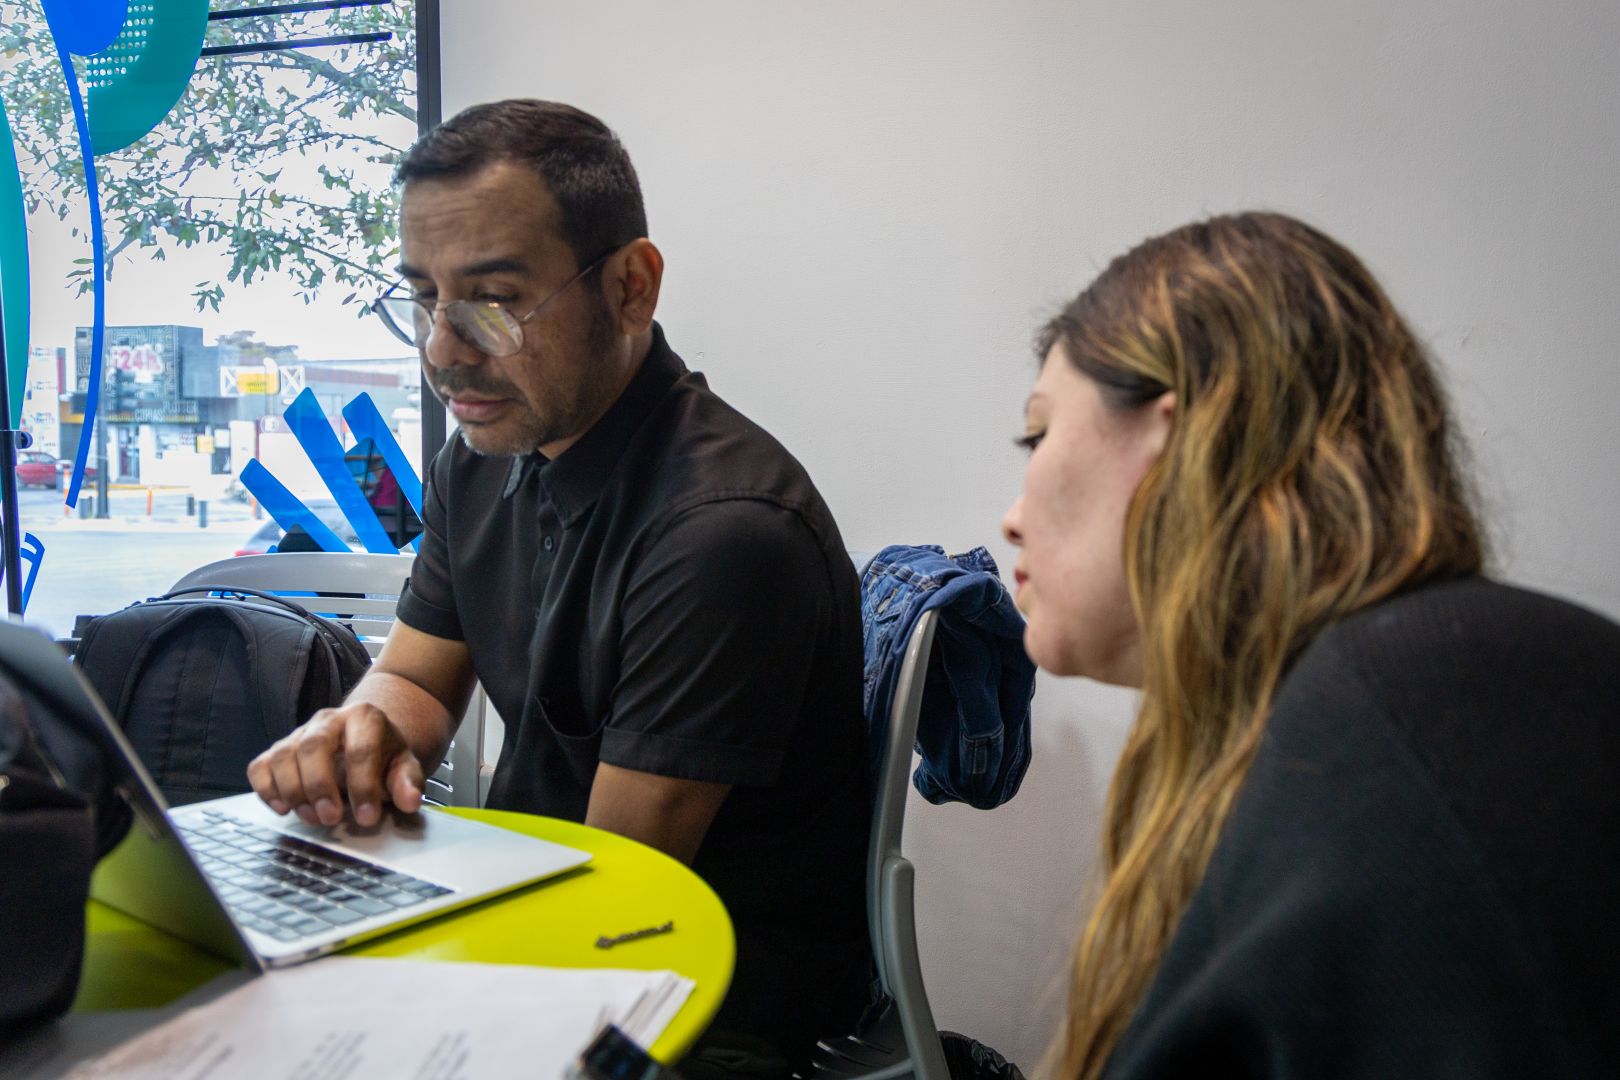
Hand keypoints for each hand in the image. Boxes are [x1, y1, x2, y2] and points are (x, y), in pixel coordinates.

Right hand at [247, 703, 425, 827]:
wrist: (366, 742)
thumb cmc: (383, 758)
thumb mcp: (404, 767)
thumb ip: (408, 782)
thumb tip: (410, 801)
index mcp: (364, 718)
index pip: (361, 749)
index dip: (363, 786)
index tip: (367, 818)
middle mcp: (328, 719)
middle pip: (314, 746)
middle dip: (319, 786)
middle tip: (330, 818)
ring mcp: (300, 733)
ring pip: (283, 755)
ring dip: (293, 791)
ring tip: (311, 818)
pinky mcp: (278, 750)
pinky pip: (260, 766)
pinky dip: (266, 788)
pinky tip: (282, 808)